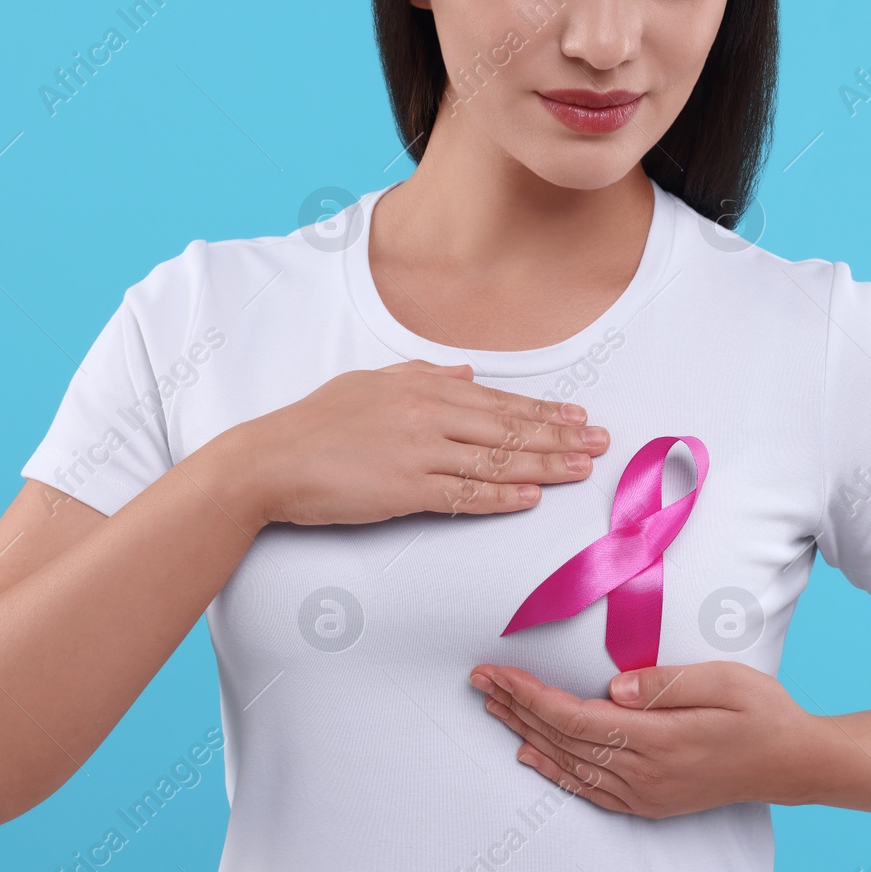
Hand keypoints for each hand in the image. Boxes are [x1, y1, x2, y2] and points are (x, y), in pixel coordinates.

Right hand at [213, 359, 609, 526]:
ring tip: (581, 469)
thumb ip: (422, 376)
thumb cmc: (315, 424)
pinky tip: (530, 497)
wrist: (270, 460)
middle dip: (560, 435)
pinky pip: (465, 493)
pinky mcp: (405, 488)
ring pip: (495, 459)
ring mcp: (418, 451)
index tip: (578, 416)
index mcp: (422, 386)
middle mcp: (427, 413)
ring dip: (544, 466)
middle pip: (507, 427)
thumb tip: (465, 374)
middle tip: (600, 441)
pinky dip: (501, 495)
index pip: (497, 400)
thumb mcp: (370, 383)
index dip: (543, 410)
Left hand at [468, 660, 817, 816]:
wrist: (795, 763)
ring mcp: (646, 792)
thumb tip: (612, 687)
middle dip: (515, 707)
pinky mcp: (650, 801)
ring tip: (493, 707)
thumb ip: (665, 683)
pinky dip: (554, 770)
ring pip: (569, 762)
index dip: (530, 694)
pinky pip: (589, 788)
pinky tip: (531, 754)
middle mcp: (645, 773)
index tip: (497, 671)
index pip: (574, 716)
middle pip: (562, 738)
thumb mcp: (724, 681)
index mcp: (659, 740)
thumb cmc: (763, 713)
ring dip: (526, 733)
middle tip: (479, 680)